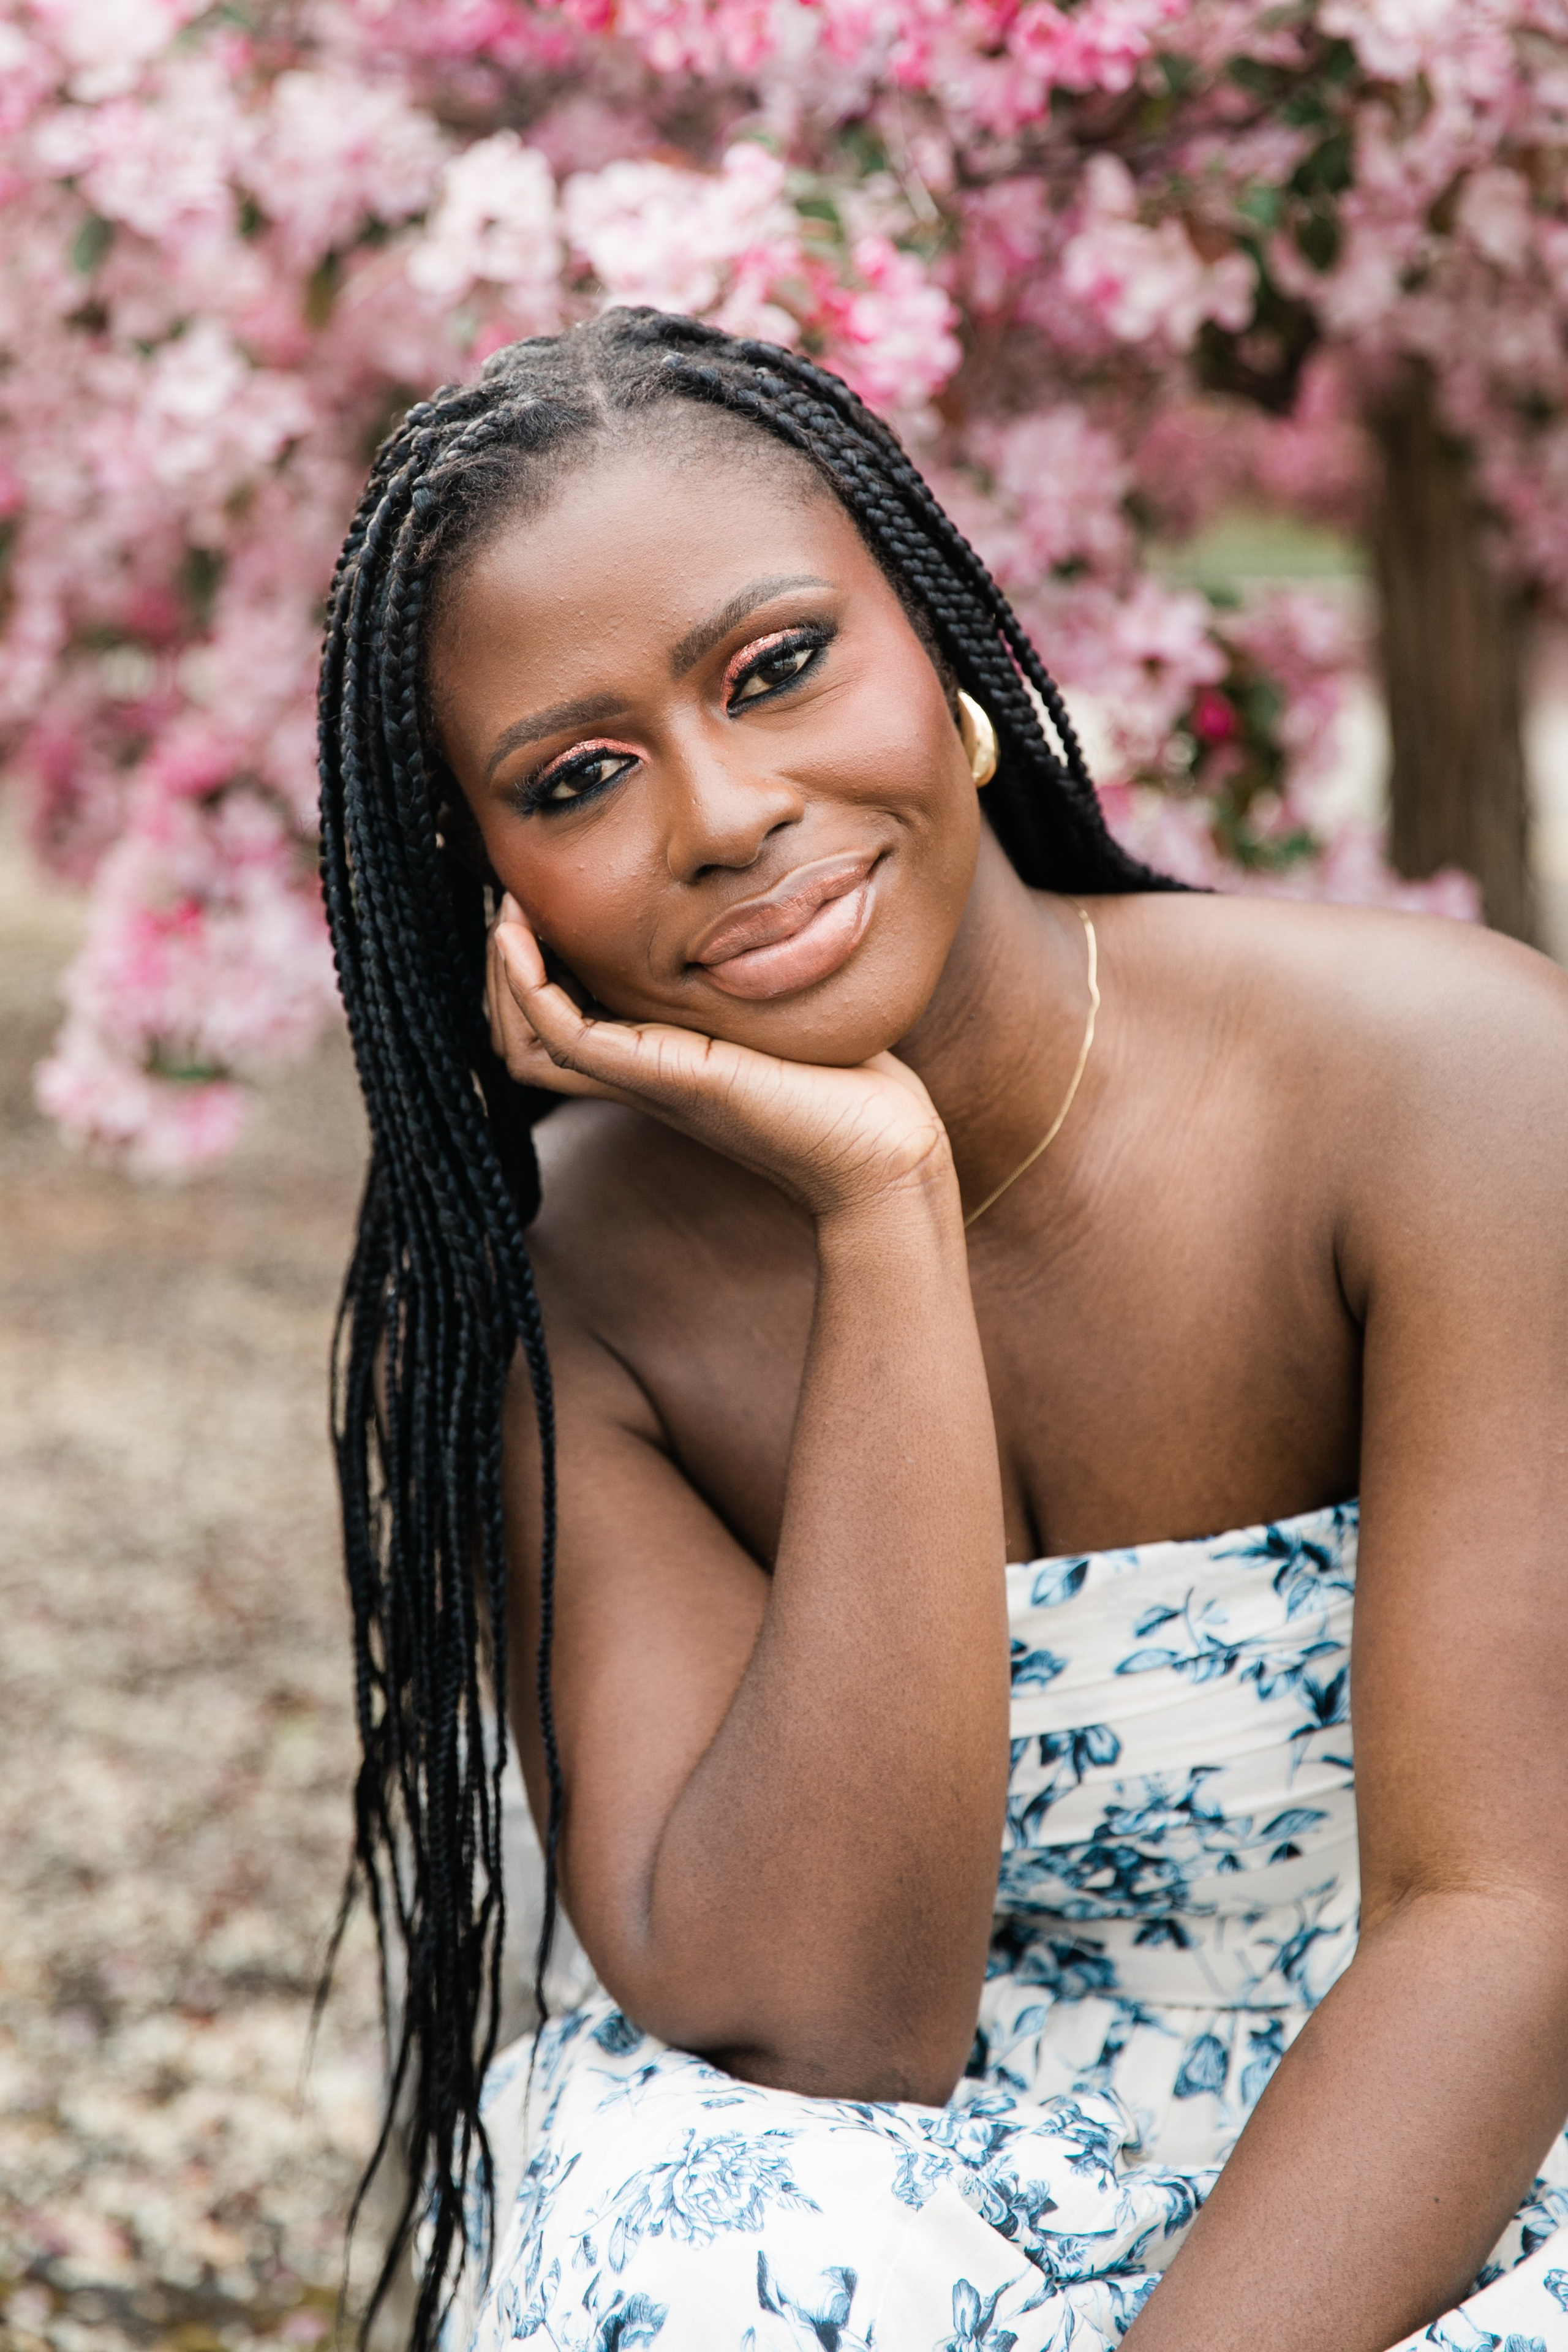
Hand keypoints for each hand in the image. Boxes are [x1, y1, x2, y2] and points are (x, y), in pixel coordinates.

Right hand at [486, 898, 953, 1222]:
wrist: (881, 1150)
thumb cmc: (850, 1083)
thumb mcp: (781, 1013)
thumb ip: (750, 976)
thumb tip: (760, 911)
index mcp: (659, 1061)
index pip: (557, 1027)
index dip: (528, 970)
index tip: (535, 906)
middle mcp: (640, 1074)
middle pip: (521, 1040)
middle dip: (501, 971)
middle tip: (511, 905)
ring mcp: (645, 1078)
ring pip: (525, 1041)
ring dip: (503, 976)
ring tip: (509, 917)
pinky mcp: (665, 1075)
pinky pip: (564, 1036)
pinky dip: (528, 988)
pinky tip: (519, 938)